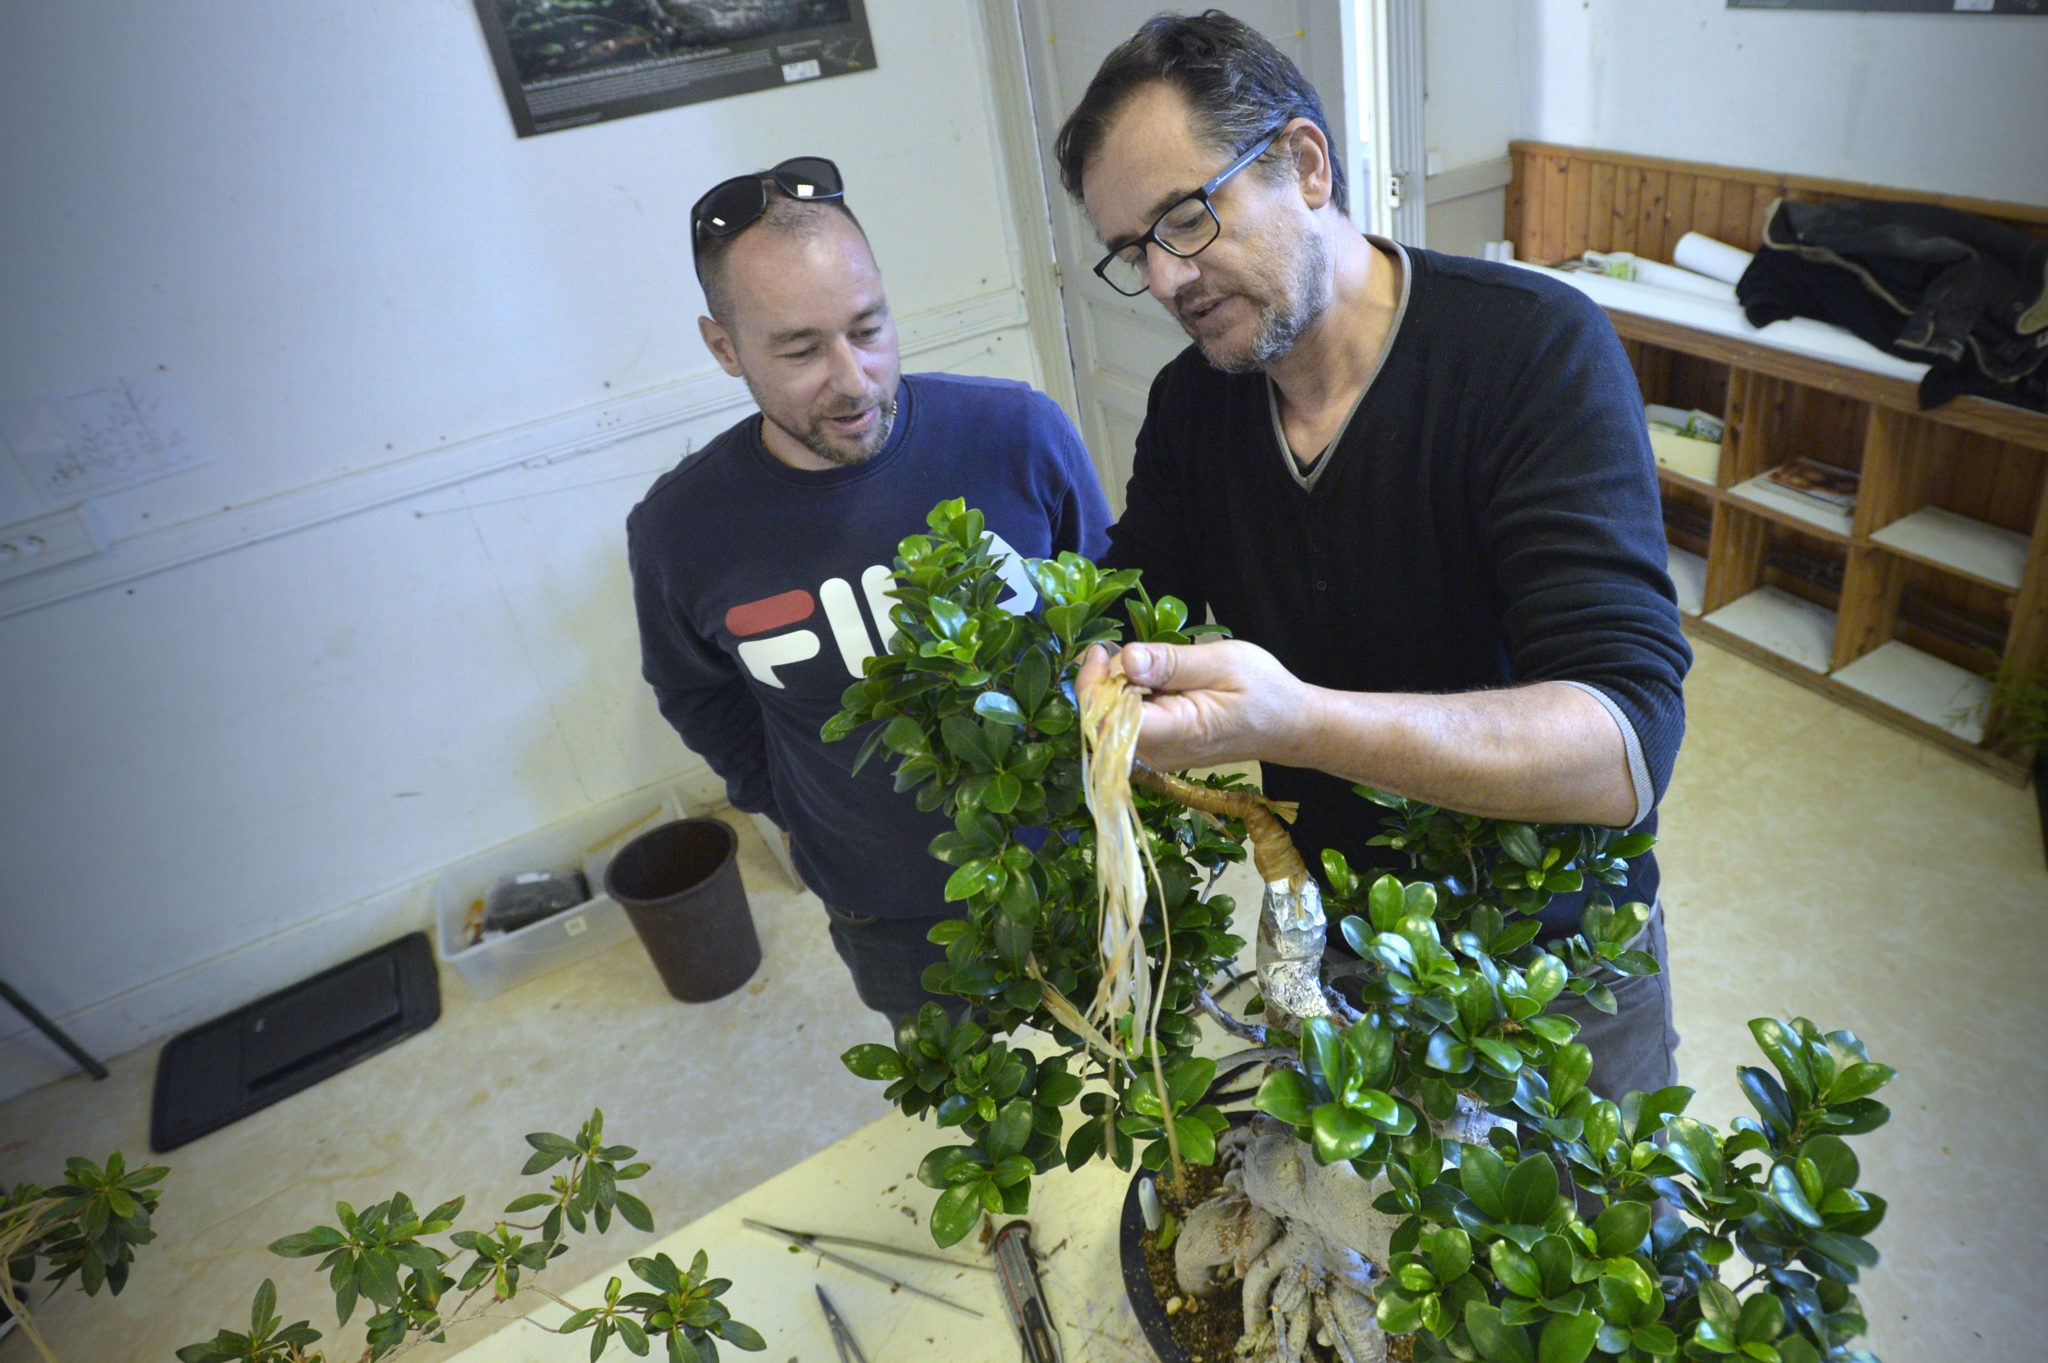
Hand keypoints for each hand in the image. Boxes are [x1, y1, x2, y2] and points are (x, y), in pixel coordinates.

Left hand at [1077, 639, 1312, 770]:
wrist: (1289, 725)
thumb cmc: (1264, 692)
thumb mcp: (1222, 663)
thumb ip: (1172, 663)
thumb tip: (1127, 658)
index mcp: (1174, 733)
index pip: (1107, 721)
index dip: (1093, 686)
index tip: (1102, 650)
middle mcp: (1158, 754)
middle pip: (1101, 720)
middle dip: (1105, 681)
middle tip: (1133, 650)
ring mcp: (1157, 755)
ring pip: (1110, 721)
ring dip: (1118, 687)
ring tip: (1152, 664)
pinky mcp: (1158, 749)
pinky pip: (1126, 723)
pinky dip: (1130, 696)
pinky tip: (1154, 680)